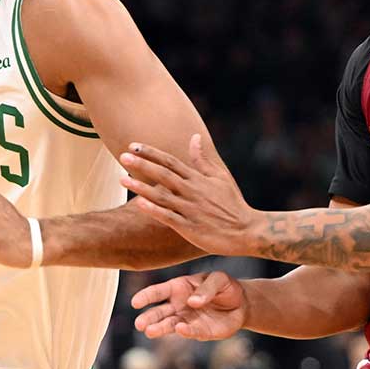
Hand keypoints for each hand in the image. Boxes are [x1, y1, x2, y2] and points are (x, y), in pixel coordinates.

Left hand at [119, 133, 259, 255]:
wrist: (247, 231)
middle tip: (122, 156)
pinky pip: (169, 217)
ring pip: (162, 196)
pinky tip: (139, 204)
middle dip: (142, 165)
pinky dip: (154, 210)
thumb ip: (203, 159)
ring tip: (121, 180)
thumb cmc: (233, 204)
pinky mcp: (190, 227)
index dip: (151, 153)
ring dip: (141, 187)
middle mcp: (192, 191)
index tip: (133, 145)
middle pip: (163, 175)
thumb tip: (194, 137)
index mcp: (198, 179)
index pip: (170, 161)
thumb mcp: (220, 177)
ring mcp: (190, 209)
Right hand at [131, 271, 246, 339]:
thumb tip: (192, 302)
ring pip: (169, 325)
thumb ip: (207, 288)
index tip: (135, 302)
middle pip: (159, 312)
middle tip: (139, 324)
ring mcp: (187, 320)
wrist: (242, 304)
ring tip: (149, 332)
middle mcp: (178, 305)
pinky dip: (185, 331)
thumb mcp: (219, 279)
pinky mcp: (199, 332)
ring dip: (160, 328)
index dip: (146, 296)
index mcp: (178, 287)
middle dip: (148, 318)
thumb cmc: (225, 287)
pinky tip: (180, 329)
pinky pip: (190, 332)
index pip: (158, 292)